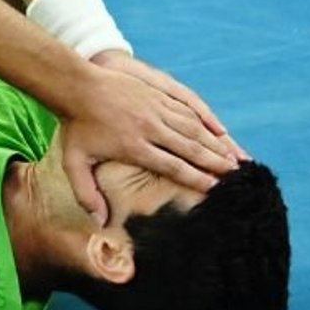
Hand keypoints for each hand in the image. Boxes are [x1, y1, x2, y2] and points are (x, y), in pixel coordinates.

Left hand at [60, 57, 240, 224]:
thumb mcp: (74, 163)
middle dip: (214, 163)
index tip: (215, 188)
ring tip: (234, 158)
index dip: (196, 178)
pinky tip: (220, 131)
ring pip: (194, 128)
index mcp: (134, 147)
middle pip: (190, 148)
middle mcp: (150, 127)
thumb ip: (86, 194)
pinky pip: (189, 109)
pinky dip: (207, 121)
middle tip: (235, 176)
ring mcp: (155, 108)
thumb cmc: (75, 127)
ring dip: (216, 144)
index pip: (172, 166)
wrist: (76, 86)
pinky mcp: (158, 94)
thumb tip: (99, 223)